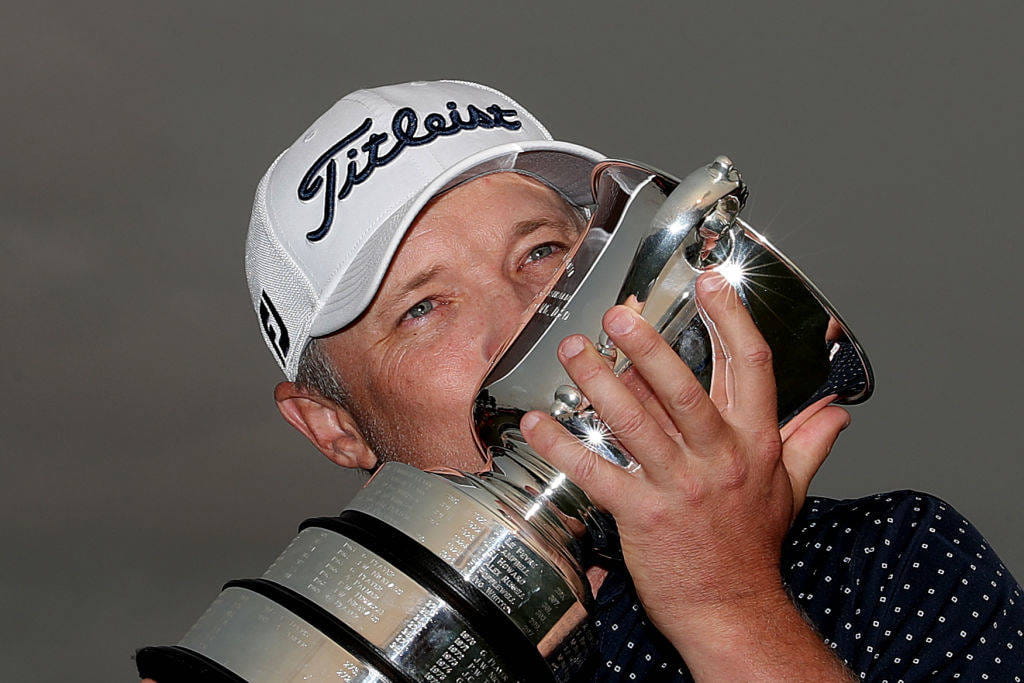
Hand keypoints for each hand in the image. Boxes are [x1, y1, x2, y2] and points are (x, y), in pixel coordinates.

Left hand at [519, 272, 849, 645]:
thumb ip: (810, 443)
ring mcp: (679, 487)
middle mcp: (717, 458)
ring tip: (574, 351)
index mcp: (754, 443)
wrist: (732, 610)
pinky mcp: (642, 515)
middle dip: (648, 347)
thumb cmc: (752, 549)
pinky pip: (596, 472)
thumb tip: (836, 412)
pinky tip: (536, 423)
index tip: (710, 283)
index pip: (749, 367)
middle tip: (618, 316)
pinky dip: (562, 446)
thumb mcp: (791, 490)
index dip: (731, 319)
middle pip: (682, 390)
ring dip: (599, 384)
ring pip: (636, 424)